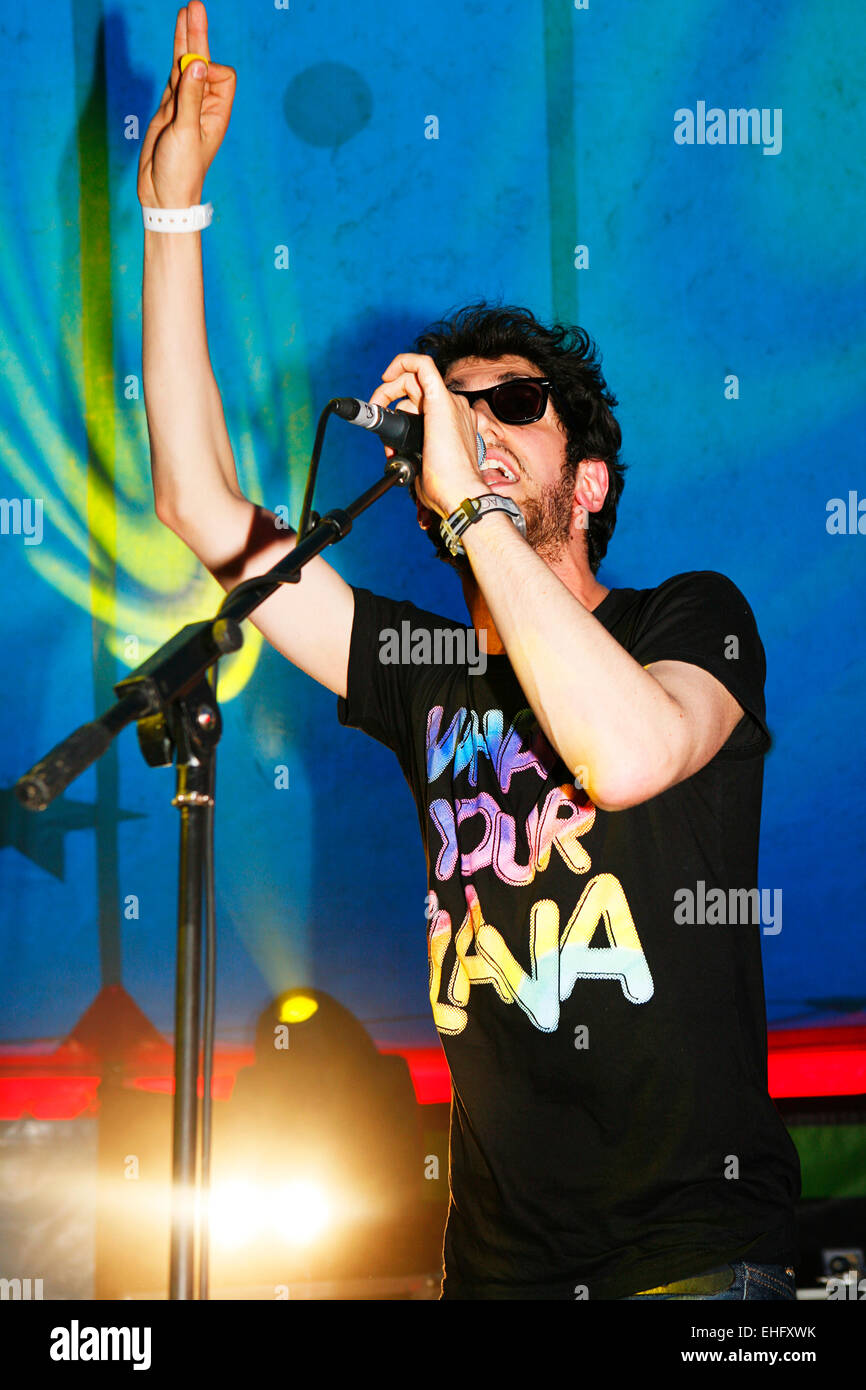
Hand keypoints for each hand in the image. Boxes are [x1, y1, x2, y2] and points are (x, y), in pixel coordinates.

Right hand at [138, 1, 235, 208]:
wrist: (162, 194)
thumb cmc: (181, 171)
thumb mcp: (186, 132)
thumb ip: (190, 96)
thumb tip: (199, 63)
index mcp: (217, 113)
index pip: (222, 76)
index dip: (209, 69)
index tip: (193, 75)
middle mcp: (204, 105)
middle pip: (204, 62)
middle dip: (198, 35)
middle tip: (195, 5)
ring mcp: (186, 105)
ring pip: (186, 65)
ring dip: (186, 39)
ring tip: (186, 10)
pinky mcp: (169, 108)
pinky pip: (173, 75)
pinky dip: (175, 56)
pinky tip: (178, 37)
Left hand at [370, 353, 489, 519]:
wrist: (459, 493)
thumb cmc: (444, 487)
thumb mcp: (423, 464)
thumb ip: (412, 453)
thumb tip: (394, 453)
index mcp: (451, 421)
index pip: (422, 401)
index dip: (398, 406)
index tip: (384, 419)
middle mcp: (454, 408)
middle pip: (414, 388)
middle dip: (387, 397)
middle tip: (376, 418)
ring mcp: (450, 403)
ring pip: (413, 379)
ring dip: (387, 391)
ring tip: (377, 411)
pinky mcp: (441, 400)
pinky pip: (422, 365)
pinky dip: (403, 362)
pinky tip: (387, 375)